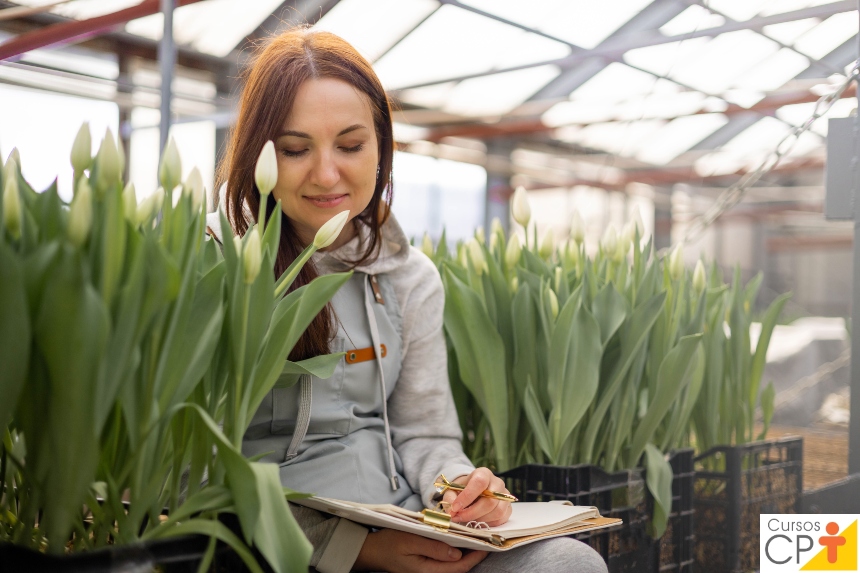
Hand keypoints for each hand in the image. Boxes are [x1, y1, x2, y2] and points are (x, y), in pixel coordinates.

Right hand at [353, 528, 486, 572]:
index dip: (475, 556)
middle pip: (459, 567)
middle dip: (474, 554)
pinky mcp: (427, 566)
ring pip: (453, 565)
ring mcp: (428, 571)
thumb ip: (433, 547)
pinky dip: (455, 552)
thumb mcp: (410, 540)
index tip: (487, 544)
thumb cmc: (389, 543)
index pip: (459, 567)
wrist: (372, 551)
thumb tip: (457, 554)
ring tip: (475, 537)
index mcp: (427, 571)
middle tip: (485, 538)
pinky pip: (445, 561)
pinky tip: (459, 540)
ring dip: (465, 552)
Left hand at [442, 467, 512, 526]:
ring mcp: (505, 496)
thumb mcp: (452, 489)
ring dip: (480, 519)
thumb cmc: (463, 489)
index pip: (479, 482)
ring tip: (468, 519)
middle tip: (458, 517)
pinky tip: (478, 520)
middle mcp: (497, 483)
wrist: (473, 490)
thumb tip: (450, 510)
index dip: (467, 497)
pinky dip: (488, 523)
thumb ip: (450, 498)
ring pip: (497, 512)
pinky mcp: (508, 508)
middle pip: (490, 501)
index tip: (455, 508)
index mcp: (484, 473)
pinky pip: (501, 519)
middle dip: (472, 513)